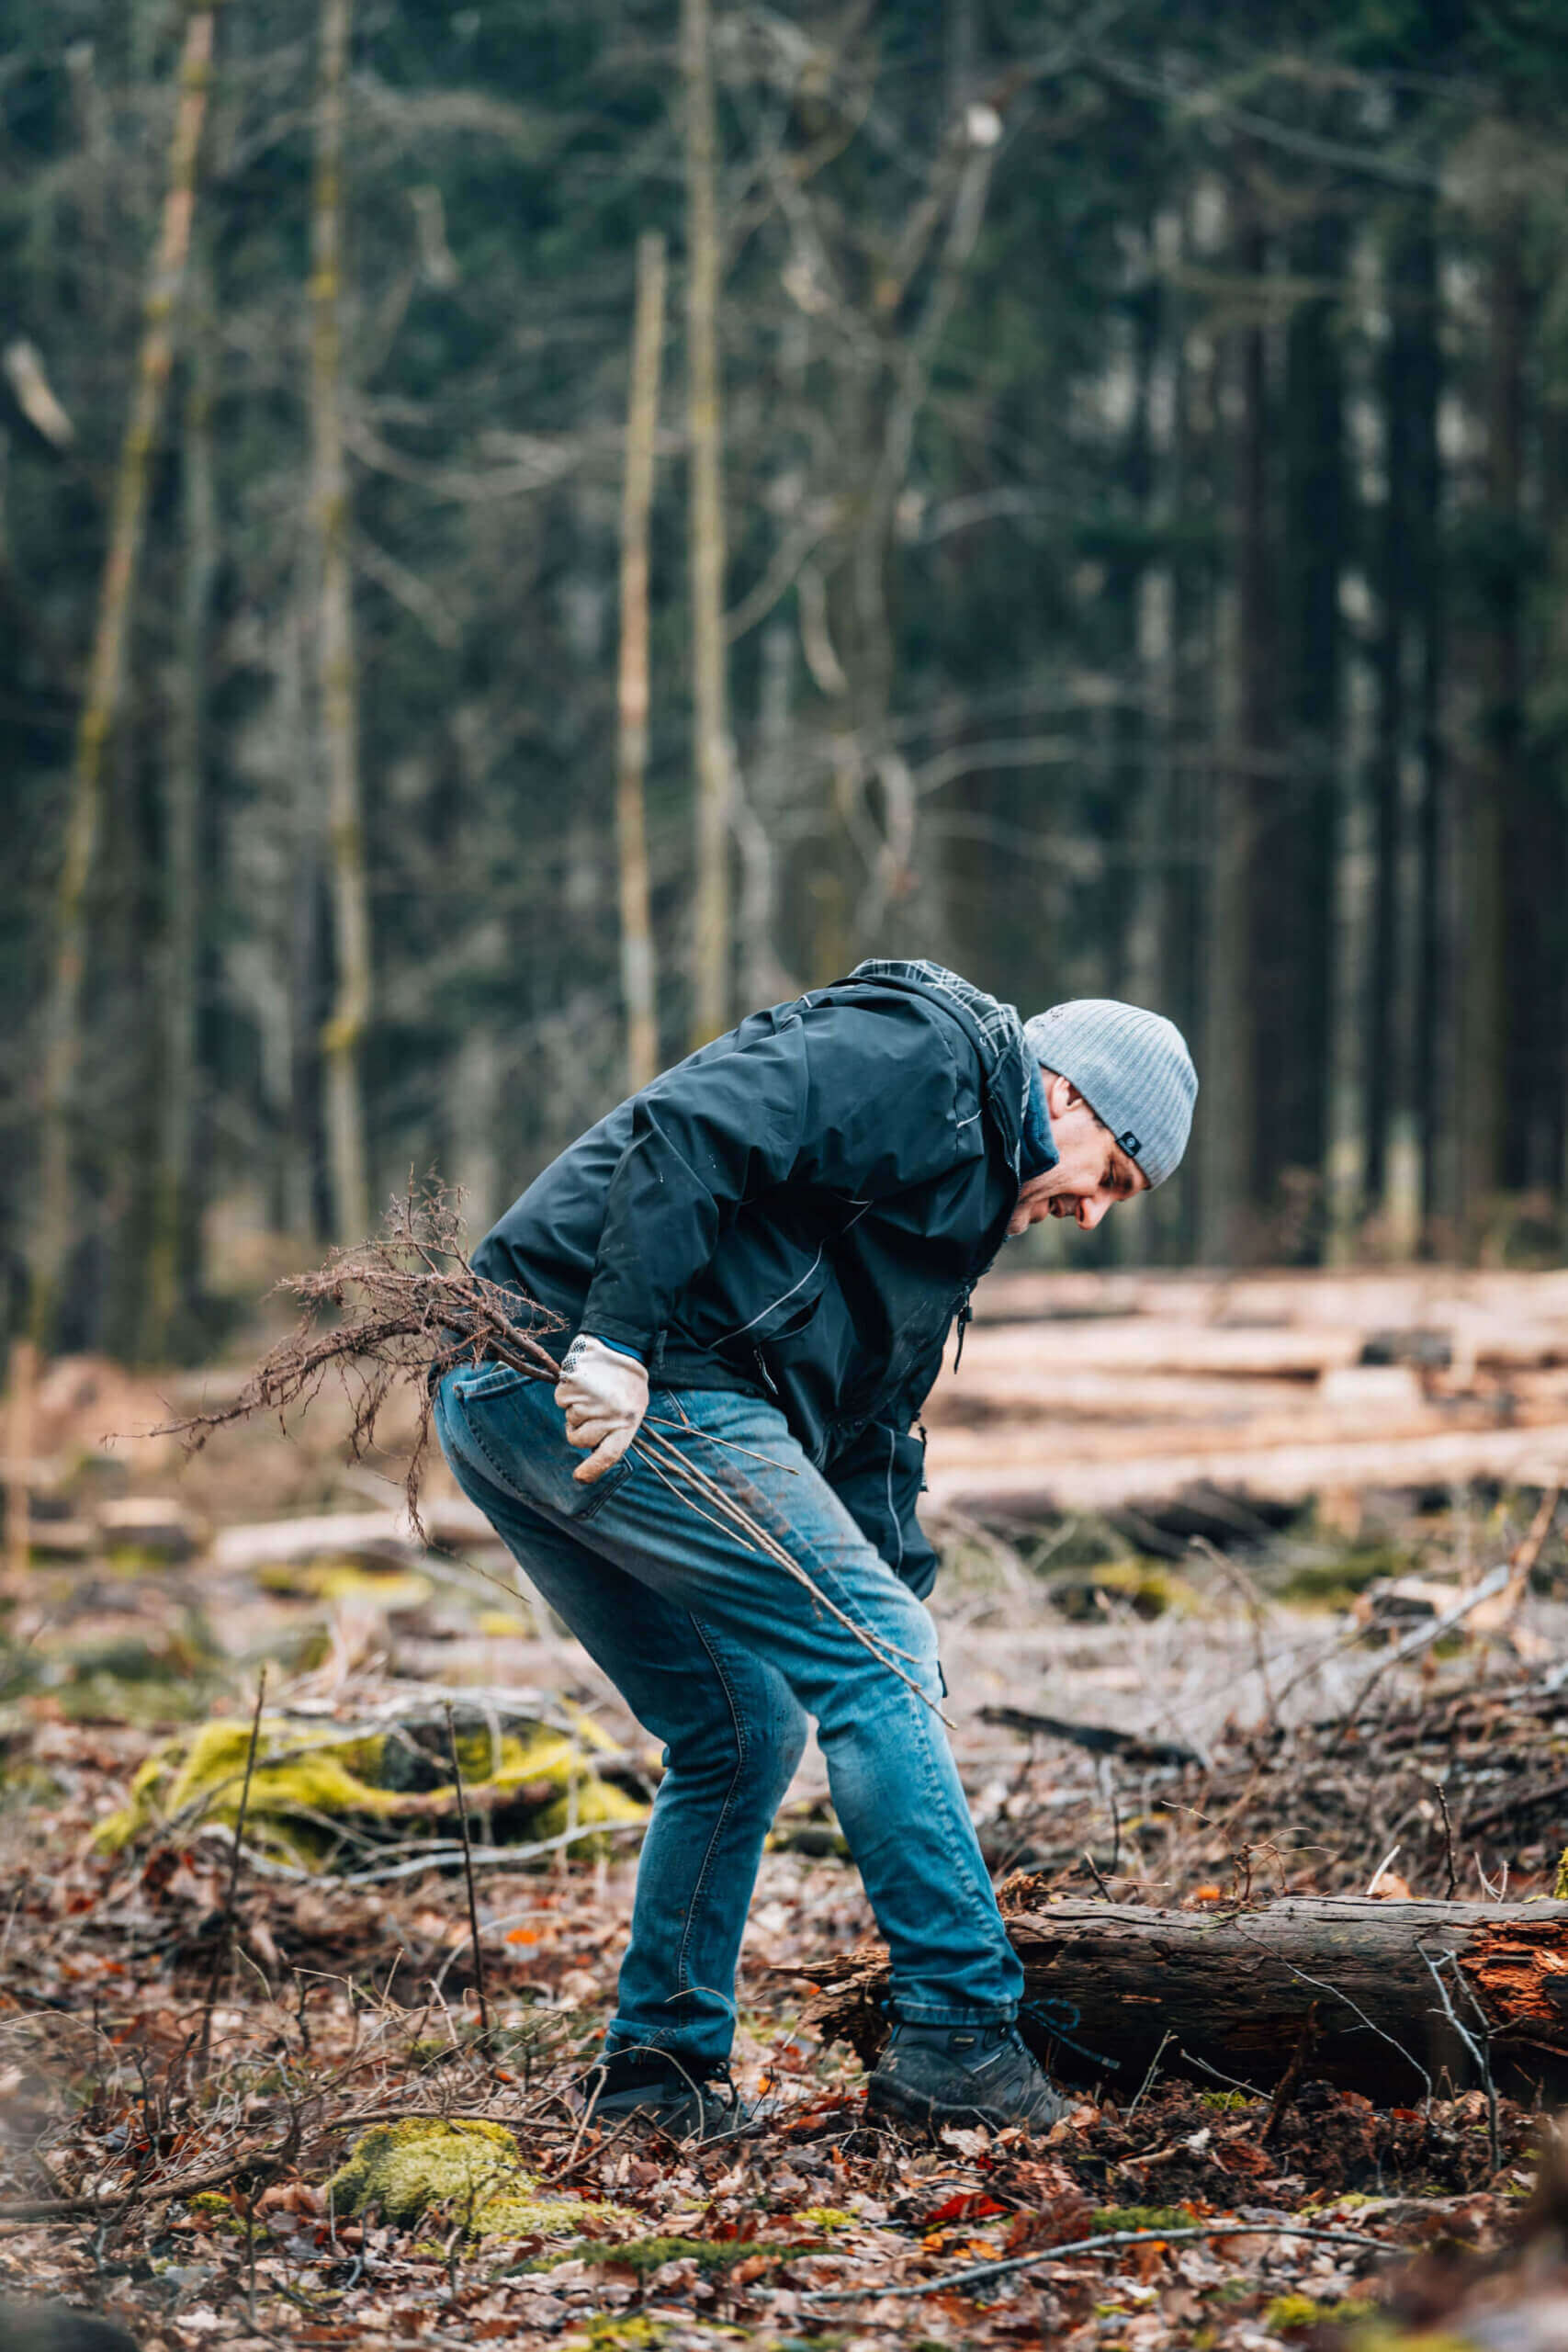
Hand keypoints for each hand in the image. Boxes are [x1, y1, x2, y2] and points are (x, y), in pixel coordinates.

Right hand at [554, 1335, 648, 1483]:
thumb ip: (615, 1433)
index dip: (592, 1471)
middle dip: (579, 1430)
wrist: (622, 1345)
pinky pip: (561, 1401)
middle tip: (593, 1411)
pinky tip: (583, 1381)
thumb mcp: (632, 1410)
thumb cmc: (627, 1383)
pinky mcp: (573, 1384)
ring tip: (593, 1390)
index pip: (608, 1455)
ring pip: (569, 1420)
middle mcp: (609, 1414)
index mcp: (627, 1422)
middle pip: (578, 1440)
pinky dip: (568, 1393)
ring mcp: (590, 1400)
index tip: (579, 1477)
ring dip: (576, 1409)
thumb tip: (591, 1455)